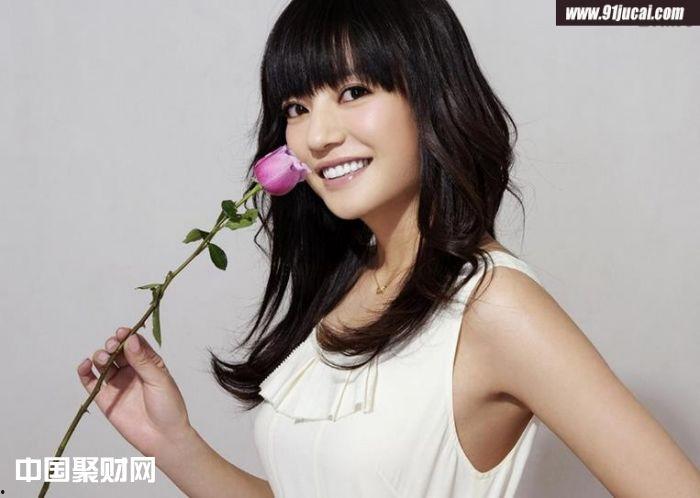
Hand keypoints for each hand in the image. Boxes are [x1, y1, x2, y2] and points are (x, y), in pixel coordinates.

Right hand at [77, 327, 192, 457]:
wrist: (163, 438)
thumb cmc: (169, 408)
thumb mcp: (159, 381)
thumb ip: (144, 362)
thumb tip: (131, 340)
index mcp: (148, 364)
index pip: (135, 344)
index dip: (127, 336)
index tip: (122, 333)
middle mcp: (132, 371)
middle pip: (117, 351)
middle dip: (112, 345)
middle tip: (112, 347)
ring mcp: (117, 384)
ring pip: (103, 363)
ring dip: (100, 356)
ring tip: (104, 358)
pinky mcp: (105, 399)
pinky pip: (90, 382)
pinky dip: (84, 372)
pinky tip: (85, 365)